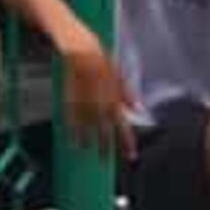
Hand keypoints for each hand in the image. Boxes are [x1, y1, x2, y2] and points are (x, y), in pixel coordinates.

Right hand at [62, 37, 137, 159]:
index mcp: (115, 98)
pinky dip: (73, 131)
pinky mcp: (70, 99)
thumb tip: (138, 108)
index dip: (127, 142)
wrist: (81, 49)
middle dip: (105, 147)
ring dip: (88, 141)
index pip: (123, 126)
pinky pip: (71, 120)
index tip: (131, 156)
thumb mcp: (119, 75)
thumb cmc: (102, 61)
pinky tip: (73, 141)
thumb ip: (128, 93)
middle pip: (104, 131)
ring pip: (87, 127)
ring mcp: (85, 102)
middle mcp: (101, 103)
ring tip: (89, 152)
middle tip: (105, 160)